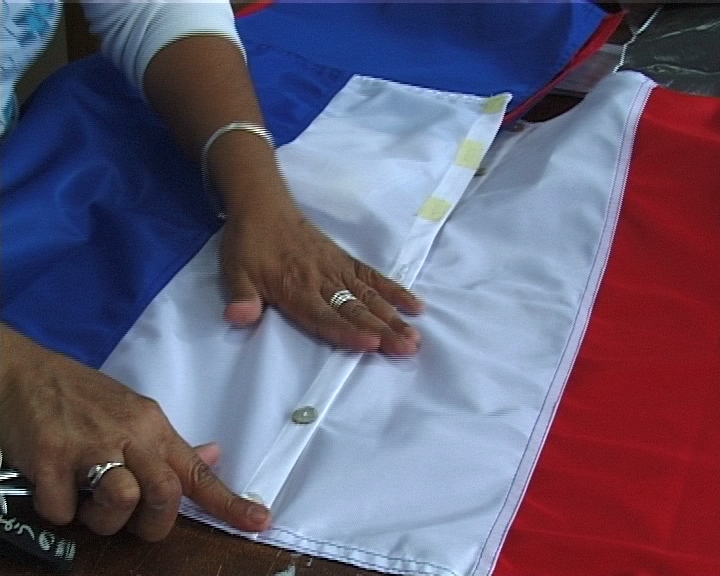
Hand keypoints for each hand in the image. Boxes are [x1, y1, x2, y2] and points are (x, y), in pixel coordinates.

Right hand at [0, 325, 270, 539]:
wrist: (24, 372)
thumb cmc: (81, 396)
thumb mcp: (133, 411)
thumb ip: (169, 442)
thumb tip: (213, 455)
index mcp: (152, 426)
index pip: (197, 471)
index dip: (230, 502)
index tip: (260, 522)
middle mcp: (128, 434)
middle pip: (165, 495)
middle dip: (154, 522)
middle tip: (133, 516)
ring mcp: (88, 446)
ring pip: (120, 504)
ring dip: (102, 517)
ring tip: (88, 497)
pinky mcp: (48, 459)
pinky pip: (63, 511)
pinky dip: (59, 508)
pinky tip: (54, 483)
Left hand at [220, 199, 423, 355]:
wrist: (262, 205)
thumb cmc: (248, 244)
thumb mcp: (234, 271)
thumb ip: (241, 297)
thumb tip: (239, 319)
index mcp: (295, 288)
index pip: (325, 316)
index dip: (348, 332)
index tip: (372, 344)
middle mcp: (321, 281)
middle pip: (355, 310)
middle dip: (382, 330)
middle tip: (407, 348)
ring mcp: (337, 269)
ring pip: (369, 297)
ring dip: (393, 317)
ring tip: (414, 337)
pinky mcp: (345, 260)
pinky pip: (372, 276)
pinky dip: (394, 290)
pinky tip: (414, 304)